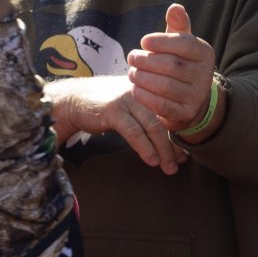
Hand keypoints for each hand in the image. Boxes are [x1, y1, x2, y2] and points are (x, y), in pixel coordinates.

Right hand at [48, 74, 181, 173]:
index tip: (184, 154)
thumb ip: (149, 116)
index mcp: (151, 89)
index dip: (179, 135)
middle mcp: (144, 91)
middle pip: (166, 120)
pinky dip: (145, 148)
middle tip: (180, 163)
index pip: (171, 114)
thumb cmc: (106, 106)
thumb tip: (169, 140)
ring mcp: (128, 99)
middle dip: (174, 145)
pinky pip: (134, 132)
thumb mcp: (132, 106)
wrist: (73, 100)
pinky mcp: (114, 110)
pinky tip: (151, 160)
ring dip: (163, 150)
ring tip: (169, 167)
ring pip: (153, 127)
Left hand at [126, 2, 217, 131]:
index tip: (143, 42)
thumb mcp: (183, 45)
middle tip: (132, 57)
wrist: (194, 101)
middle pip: (171, 65)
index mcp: (205, 54)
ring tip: (131, 73)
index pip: (183, 44)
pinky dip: (144, 96)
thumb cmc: (181, 65)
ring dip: (142, 78)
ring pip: (164, 85)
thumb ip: (178, 27)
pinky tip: (135, 89)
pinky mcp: (184, 113)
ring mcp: (196, 96)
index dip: (161, 42)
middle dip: (146, 61)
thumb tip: (175, 7)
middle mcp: (204, 75)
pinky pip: (161, 105)